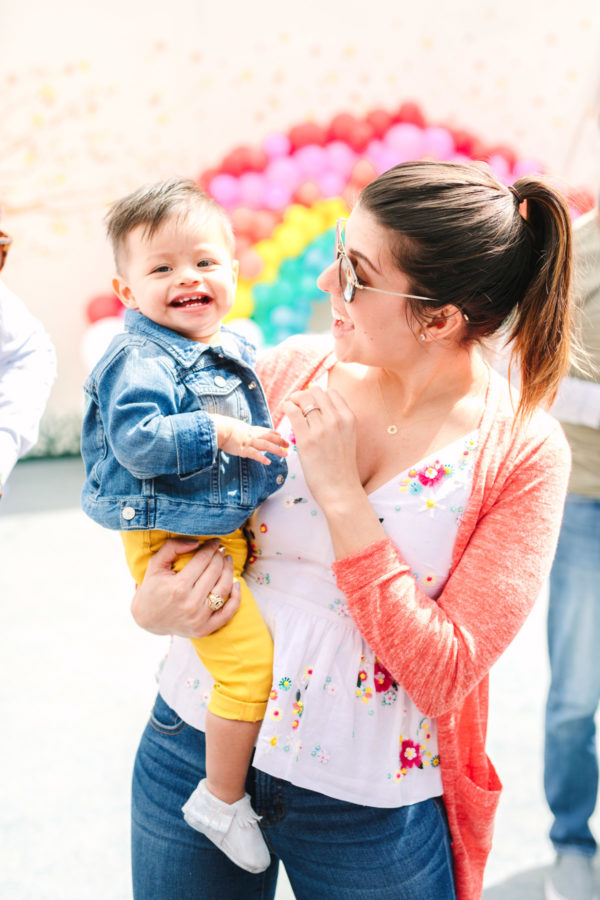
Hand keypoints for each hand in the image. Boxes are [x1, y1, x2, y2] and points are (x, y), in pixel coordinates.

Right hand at [131, 538, 239, 637]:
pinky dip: (236, 597)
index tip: (215, 542)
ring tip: (227, 561)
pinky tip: (236, 583)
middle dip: (220, 557)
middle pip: (215, 572)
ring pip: (223, 589)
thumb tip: (197, 542)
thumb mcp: (155, 564)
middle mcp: (190, 603)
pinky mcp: (204, 629)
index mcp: (178, 587)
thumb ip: (172, 547)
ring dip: (229, 571)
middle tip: (221, 550)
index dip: (211, 548)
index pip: (203, 560)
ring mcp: (198, 618)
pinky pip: (228, 613)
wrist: (146, 620)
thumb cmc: (152, 589)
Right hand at [212, 413, 287, 465]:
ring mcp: (247, 442)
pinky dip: (262, 458)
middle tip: (288, 444)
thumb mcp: (231, 425)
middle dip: (280, 441)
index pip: (263, 430)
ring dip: (276, 450)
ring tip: (285, 454)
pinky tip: (268, 462)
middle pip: (268, 437)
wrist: (216, 428)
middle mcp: (250, 435)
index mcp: (248, 429)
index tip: (280, 435)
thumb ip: (236, 428)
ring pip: (266, 445)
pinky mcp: (243, 449)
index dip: (273, 433)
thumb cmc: (220, 426)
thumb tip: (235, 429)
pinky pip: (254, 454)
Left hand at [283, 386, 361, 508]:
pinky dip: (286, 407)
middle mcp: (337, 420)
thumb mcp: (347, 437)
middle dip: (303, 395)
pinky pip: (292, 411)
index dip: (317, 396)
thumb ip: (338, 422)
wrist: (341, 490)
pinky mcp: (306, 440)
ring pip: (302, 398)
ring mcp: (322, 429)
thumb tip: (319, 408)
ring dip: (292, 401)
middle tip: (296, 405)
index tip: (309, 404)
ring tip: (289, 410)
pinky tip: (284, 413)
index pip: (330, 392)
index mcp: (349, 418)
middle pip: (315, 392)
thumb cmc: (341, 467)